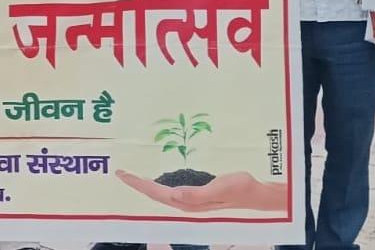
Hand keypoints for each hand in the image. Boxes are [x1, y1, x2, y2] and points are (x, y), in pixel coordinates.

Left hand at [116, 170, 285, 211]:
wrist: (254, 193)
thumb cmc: (239, 188)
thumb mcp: (220, 187)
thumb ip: (197, 193)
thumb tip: (173, 194)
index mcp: (188, 201)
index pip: (156, 193)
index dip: (138, 184)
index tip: (123, 174)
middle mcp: (185, 202)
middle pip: (154, 194)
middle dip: (136, 183)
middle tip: (120, 172)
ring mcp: (189, 199)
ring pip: (159, 192)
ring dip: (144, 185)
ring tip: (130, 176)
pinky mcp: (194, 194)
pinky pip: (168, 189)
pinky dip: (156, 183)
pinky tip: (153, 180)